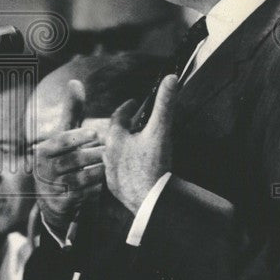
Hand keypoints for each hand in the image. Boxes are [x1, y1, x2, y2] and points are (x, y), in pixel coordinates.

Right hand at [33, 80, 104, 233]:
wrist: (51, 197)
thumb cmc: (62, 157)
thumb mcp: (63, 135)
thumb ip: (71, 111)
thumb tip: (75, 81)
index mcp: (44, 150)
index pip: (61, 141)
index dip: (79, 136)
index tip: (96, 133)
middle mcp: (44, 169)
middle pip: (76, 159)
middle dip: (95, 155)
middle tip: (113, 151)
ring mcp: (53, 187)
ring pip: (83, 178)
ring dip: (100, 171)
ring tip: (113, 165)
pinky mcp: (62, 204)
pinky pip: (86, 195)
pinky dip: (98, 188)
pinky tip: (107, 182)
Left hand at [104, 74, 177, 213]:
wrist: (149, 200)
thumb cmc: (153, 163)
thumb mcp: (160, 131)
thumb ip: (164, 104)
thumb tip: (171, 79)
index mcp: (115, 138)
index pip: (118, 117)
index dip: (127, 108)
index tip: (133, 103)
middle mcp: (108, 154)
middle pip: (114, 136)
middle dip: (124, 129)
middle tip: (135, 124)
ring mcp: (110, 173)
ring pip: (114, 155)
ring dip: (123, 149)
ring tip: (134, 146)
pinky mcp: (115, 188)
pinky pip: (117, 173)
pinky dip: (124, 167)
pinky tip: (133, 169)